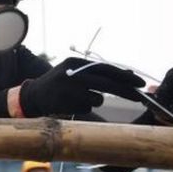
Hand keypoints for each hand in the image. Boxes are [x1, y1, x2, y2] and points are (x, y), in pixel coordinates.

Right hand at [18, 57, 144, 117]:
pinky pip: (86, 108)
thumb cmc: (60, 84)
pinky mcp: (65, 102)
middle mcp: (71, 73)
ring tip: (79, 98)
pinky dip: (83, 108)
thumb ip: (99, 74)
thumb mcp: (77, 73)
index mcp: (75, 63)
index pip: (106, 68)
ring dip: (94, 101)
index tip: (139, 83)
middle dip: (125, 91)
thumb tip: (129, 75)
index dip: (124, 76)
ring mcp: (67, 89)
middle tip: (139, 96)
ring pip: (97, 99)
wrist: (33, 96)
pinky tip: (70, 104)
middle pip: (106, 83)